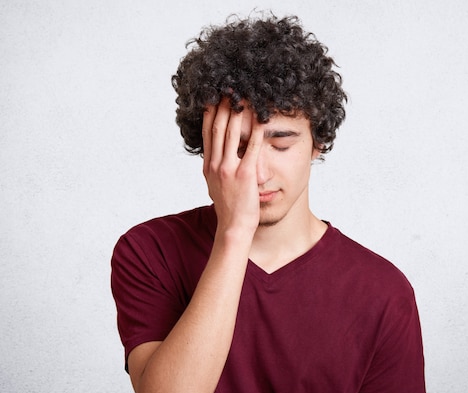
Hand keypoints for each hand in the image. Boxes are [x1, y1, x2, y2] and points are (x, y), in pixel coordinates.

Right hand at [202, 98, 263, 235]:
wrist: (233, 227)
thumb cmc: (229, 208)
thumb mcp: (216, 185)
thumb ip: (216, 169)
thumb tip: (217, 156)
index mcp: (208, 166)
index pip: (207, 133)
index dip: (210, 112)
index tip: (214, 97)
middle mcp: (215, 164)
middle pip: (217, 127)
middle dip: (223, 106)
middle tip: (228, 88)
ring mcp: (229, 169)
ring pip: (231, 133)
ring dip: (237, 112)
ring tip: (243, 96)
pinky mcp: (245, 174)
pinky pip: (252, 147)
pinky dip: (255, 130)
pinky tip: (260, 118)